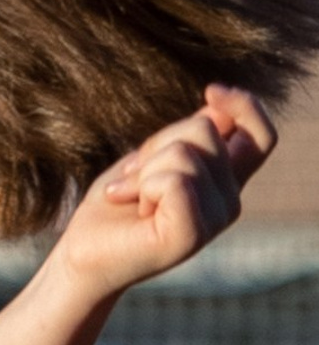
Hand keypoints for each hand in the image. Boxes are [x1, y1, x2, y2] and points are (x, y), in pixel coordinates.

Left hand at [54, 85, 275, 298]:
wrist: (82, 253)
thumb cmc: (116, 204)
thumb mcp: (152, 158)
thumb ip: (188, 138)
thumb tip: (217, 106)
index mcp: (224, 180)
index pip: (260, 135)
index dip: (245, 106)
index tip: (212, 91)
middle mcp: (228, 199)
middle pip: (204, 129)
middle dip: (157, 142)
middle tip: (135, 178)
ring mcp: (214, 219)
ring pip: (185, 153)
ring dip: (143, 168)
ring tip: (132, 196)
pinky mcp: (191, 235)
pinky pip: (174, 180)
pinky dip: (141, 186)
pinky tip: (133, 208)